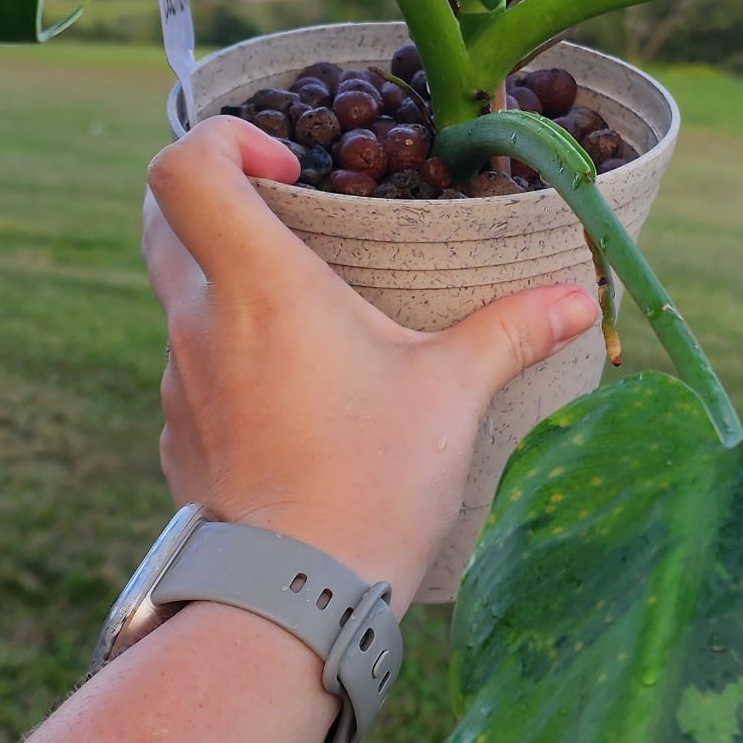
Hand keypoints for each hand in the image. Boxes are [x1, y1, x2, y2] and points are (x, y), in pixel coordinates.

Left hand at [142, 116, 598, 607]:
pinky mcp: (180, 440)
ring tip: (317, 327)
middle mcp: (199, 322)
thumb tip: (574, 300)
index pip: (183, 169)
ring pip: (183, 302)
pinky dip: (233, 362)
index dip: (221, 140)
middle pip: (168, 222)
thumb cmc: (369, 481)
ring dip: (233, 289)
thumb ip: (510, 332)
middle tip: (293, 222)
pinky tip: (298, 403)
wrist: (289, 602)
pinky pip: (194, 373)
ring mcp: (180, 385)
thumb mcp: (452, 395)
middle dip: (221, 202)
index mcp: (257, 284)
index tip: (289, 168)